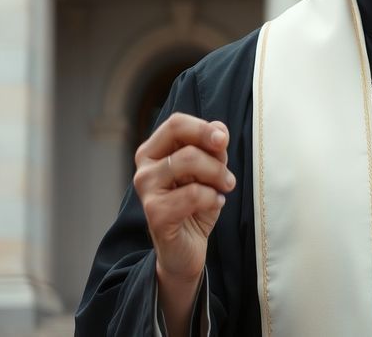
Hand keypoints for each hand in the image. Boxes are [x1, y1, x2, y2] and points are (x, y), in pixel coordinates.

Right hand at [133, 113, 234, 303]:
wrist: (187, 248)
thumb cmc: (196, 205)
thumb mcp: (210, 171)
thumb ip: (213, 147)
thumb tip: (218, 128)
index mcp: (154, 151)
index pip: (176, 123)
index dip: (203, 128)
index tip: (222, 141)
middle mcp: (144, 167)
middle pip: (186, 144)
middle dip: (216, 160)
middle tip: (226, 178)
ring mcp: (146, 190)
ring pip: (189, 162)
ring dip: (217, 177)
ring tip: (222, 190)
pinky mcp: (154, 212)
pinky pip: (193, 194)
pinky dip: (212, 198)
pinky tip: (213, 205)